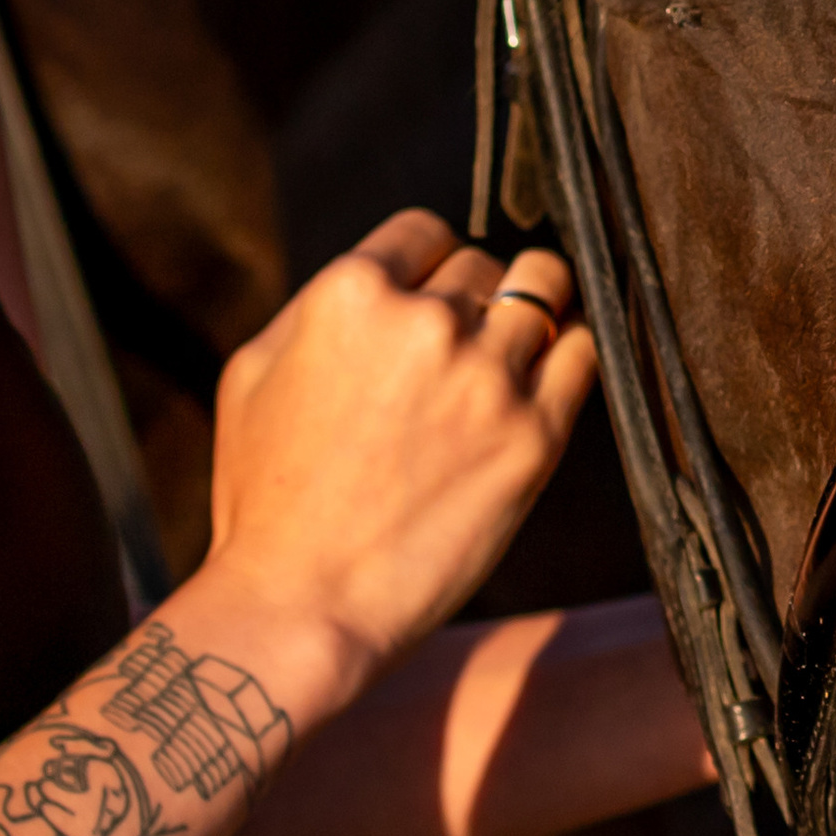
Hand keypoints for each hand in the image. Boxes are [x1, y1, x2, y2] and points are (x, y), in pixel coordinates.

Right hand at [202, 211, 595, 682]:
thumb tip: (384, 279)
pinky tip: (549, 374)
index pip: (424, 232)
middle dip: (472, 297)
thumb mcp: (251, 373)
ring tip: (515, 348)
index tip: (427, 299)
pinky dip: (571, 352)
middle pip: (482, 263)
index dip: (426, 265)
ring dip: (530, 313)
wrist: (303, 602)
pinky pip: (585, 353)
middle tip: (456, 349)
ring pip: (545, 290)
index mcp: (349, 294)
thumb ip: (318, 307)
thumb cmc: (264, 498)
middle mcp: (424, 322)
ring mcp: (486, 377)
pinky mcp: (534, 435)